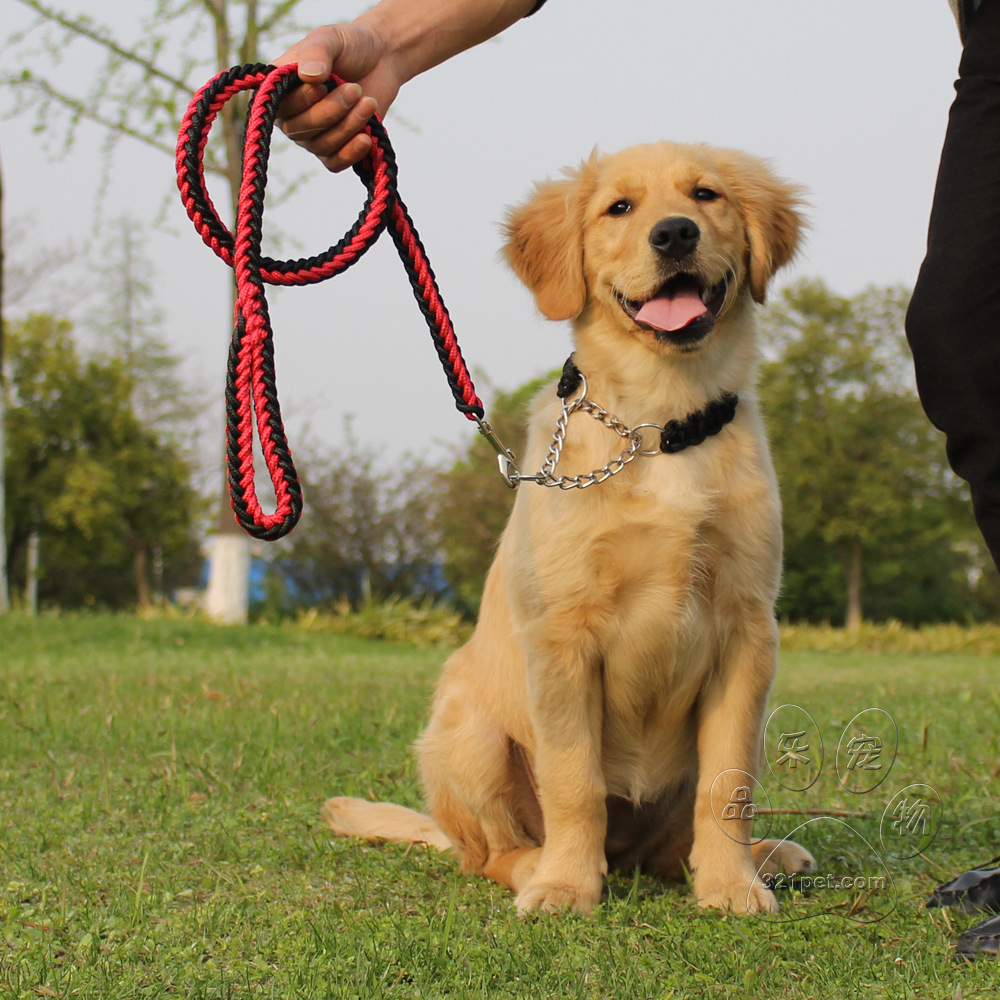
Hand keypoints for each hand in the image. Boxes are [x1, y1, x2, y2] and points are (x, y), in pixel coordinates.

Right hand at [272, 23, 401, 171]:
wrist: (381, 59)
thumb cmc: (349, 46)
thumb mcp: (331, 38)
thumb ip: (317, 51)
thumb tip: (308, 77)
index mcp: (281, 88)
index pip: (279, 107)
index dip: (300, 102)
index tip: (321, 85)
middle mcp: (292, 116)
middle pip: (300, 131)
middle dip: (330, 112)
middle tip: (355, 90)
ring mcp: (313, 135)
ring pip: (322, 146)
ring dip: (347, 126)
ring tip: (369, 102)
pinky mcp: (336, 148)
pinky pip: (334, 163)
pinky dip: (350, 153)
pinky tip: (366, 138)